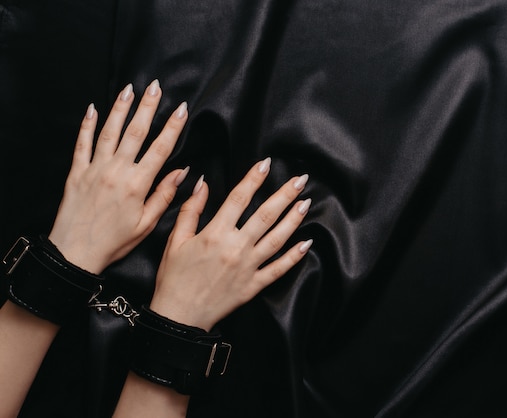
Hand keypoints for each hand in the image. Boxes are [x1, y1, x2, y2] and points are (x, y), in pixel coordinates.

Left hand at [49, 80, 188, 273]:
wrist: (75, 252)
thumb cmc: (115, 241)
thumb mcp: (147, 224)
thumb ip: (164, 195)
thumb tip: (182, 173)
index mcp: (137, 184)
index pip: (160, 149)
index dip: (172, 127)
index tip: (181, 109)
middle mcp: (116, 171)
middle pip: (135, 132)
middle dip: (147, 107)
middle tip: (154, 86)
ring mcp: (95, 169)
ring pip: (109, 132)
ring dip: (120, 109)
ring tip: (128, 89)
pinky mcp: (77, 172)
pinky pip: (82, 144)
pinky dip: (86, 125)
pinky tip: (92, 109)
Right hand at [149, 158, 312, 330]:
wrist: (179, 317)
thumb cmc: (174, 278)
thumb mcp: (176, 240)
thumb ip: (191, 210)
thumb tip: (202, 183)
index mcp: (215, 234)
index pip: (239, 199)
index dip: (253, 179)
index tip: (266, 164)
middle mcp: (235, 248)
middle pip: (265, 216)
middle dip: (284, 195)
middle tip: (300, 180)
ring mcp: (248, 267)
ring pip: (277, 239)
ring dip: (293, 220)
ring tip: (306, 203)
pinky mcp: (254, 285)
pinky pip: (278, 269)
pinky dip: (294, 257)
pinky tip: (306, 243)